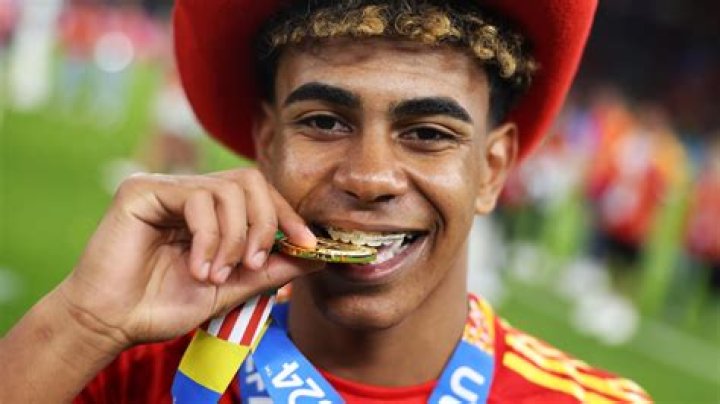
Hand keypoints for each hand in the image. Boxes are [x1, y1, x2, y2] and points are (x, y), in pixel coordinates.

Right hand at [59, 168, 319, 348]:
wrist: (113, 323)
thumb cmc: (164, 306)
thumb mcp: (231, 287)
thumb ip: (270, 268)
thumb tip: (318, 256)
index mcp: (211, 211)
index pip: (260, 194)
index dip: (288, 216)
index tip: (308, 245)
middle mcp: (190, 192)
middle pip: (250, 181)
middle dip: (264, 224)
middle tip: (254, 263)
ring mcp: (166, 187)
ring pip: (227, 189)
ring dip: (234, 239)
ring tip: (217, 274)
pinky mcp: (142, 189)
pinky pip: (197, 198)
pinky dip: (209, 237)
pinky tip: (198, 267)